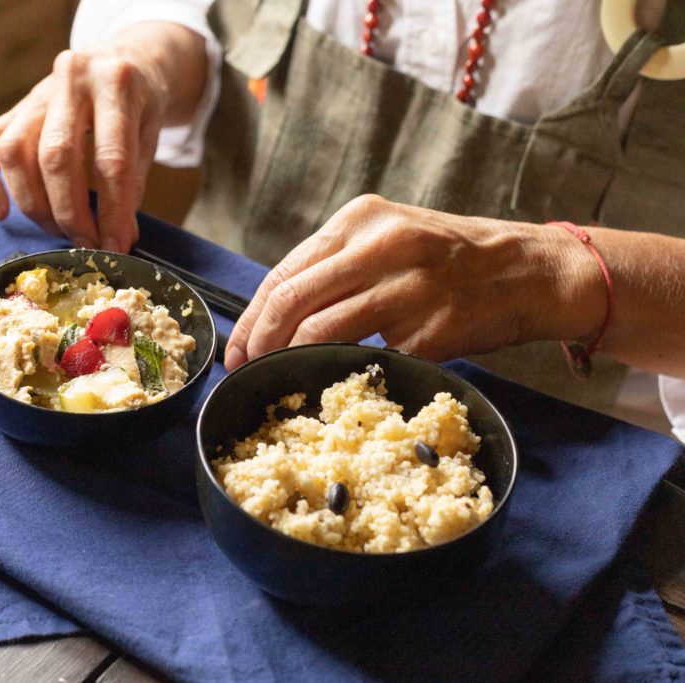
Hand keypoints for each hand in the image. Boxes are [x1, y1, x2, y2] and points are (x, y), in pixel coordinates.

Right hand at [0, 23, 205, 252]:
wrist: (122, 61)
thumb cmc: (139, 106)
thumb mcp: (149, 135)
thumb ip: (132, 183)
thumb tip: (117, 239)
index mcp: (116, 83)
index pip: (110, 159)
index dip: (112, 211)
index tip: (115, 247)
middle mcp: (70, 80)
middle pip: (55, 156)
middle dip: (69, 212)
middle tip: (85, 244)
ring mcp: (35, 92)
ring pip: (14, 152)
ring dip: (33, 203)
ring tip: (57, 230)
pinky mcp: (12, 107)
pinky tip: (1, 212)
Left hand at [224, 195, 605, 369]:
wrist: (529, 271)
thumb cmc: (450, 259)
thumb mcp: (389, 238)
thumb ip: (338, 264)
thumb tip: (278, 312)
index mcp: (361, 220)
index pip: (285, 272)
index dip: (253, 316)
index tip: (238, 347)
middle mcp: (381, 246)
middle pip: (293, 299)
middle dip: (259, 341)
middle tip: (246, 368)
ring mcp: (407, 287)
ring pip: (320, 330)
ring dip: (290, 360)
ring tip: (279, 377)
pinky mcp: (431, 328)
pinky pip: (371, 357)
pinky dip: (345, 373)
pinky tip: (335, 382)